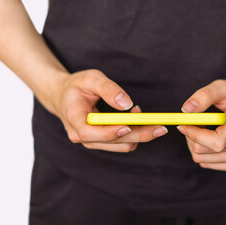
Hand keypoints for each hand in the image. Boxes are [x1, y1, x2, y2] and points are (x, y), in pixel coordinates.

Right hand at [51, 69, 167, 151]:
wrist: (64, 97)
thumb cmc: (77, 86)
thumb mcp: (91, 79)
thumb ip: (108, 88)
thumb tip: (126, 103)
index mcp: (74, 119)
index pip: (90, 133)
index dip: (111, 132)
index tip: (129, 125)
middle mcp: (82, 137)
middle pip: (114, 142)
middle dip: (139, 135)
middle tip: (161, 127)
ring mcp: (92, 142)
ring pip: (122, 145)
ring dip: (138, 132)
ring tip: (140, 111)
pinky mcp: (102, 143)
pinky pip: (123, 143)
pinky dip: (134, 132)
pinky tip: (134, 117)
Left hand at [177, 79, 225, 170]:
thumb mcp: (222, 87)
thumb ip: (204, 96)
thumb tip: (185, 110)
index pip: (215, 142)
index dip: (194, 135)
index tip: (183, 124)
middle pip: (202, 152)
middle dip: (190, 137)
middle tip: (193, 121)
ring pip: (201, 159)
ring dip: (195, 144)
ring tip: (205, 127)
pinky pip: (207, 163)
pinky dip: (203, 151)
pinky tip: (210, 137)